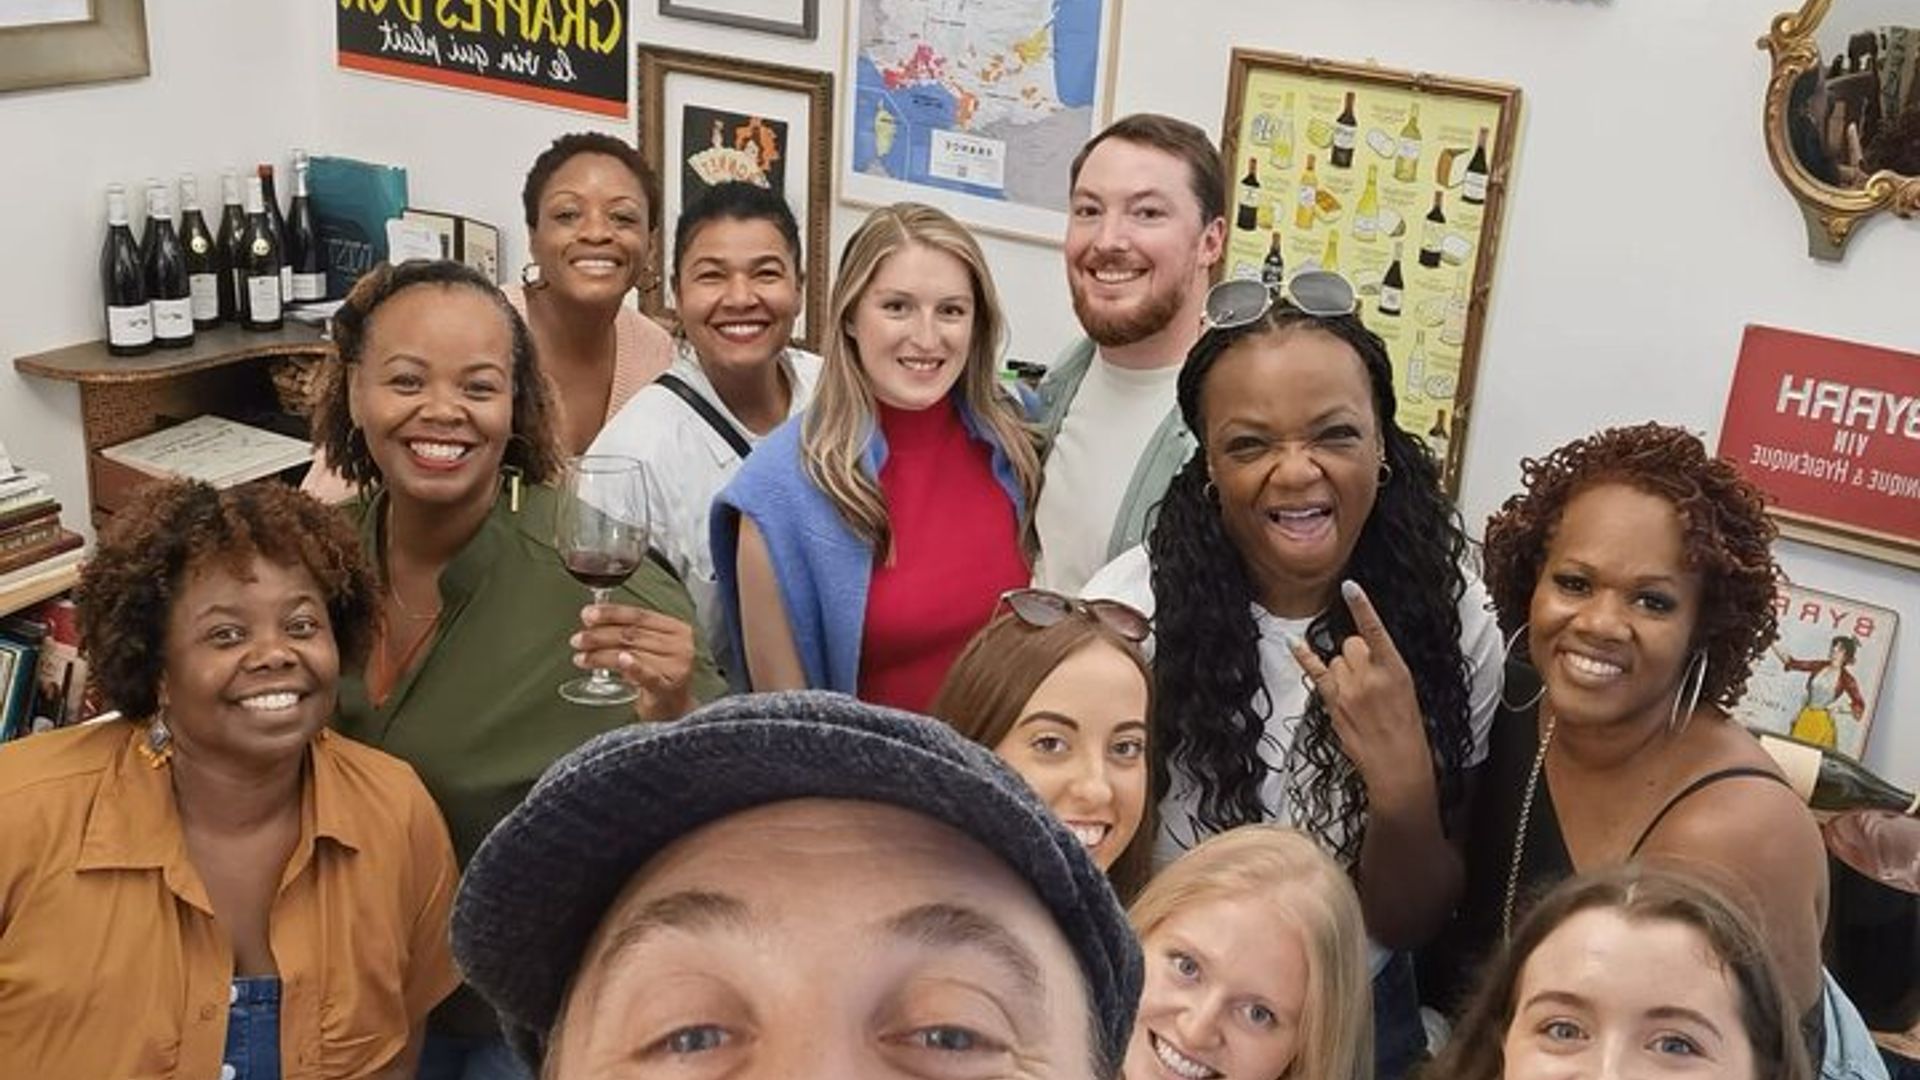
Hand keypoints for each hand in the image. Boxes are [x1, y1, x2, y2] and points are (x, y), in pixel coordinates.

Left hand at [571, 603, 695, 720]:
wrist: (674, 709)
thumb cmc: (658, 675)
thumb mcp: (648, 648)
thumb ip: (627, 632)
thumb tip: (592, 618)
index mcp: (676, 629)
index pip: (639, 615)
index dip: (611, 613)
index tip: (589, 614)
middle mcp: (680, 646)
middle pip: (632, 634)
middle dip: (599, 635)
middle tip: (578, 639)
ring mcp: (676, 667)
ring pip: (631, 653)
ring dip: (601, 655)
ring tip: (582, 657)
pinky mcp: (668, 688)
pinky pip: (648, 675)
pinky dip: (633, 667)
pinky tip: (621, 660)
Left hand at [1287, 579, 1432, 809]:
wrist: (1397, 764)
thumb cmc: (1406, 728)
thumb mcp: (1405, 690)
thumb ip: (1383, 667)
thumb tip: (1360, 652)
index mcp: (1396, 669)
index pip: (1376, 631)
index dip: (1362, 607)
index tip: (1350, 587)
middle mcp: (1370, 676)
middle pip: (1352, 644)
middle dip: (1357, 656)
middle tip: (1370, 682)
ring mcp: (1349, 690)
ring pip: (1336, 659)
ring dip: (1343, 670)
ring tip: (1359, 695)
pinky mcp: (1333, 702)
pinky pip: (1316, 671)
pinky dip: (1304, 656)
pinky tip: (1294, 643)